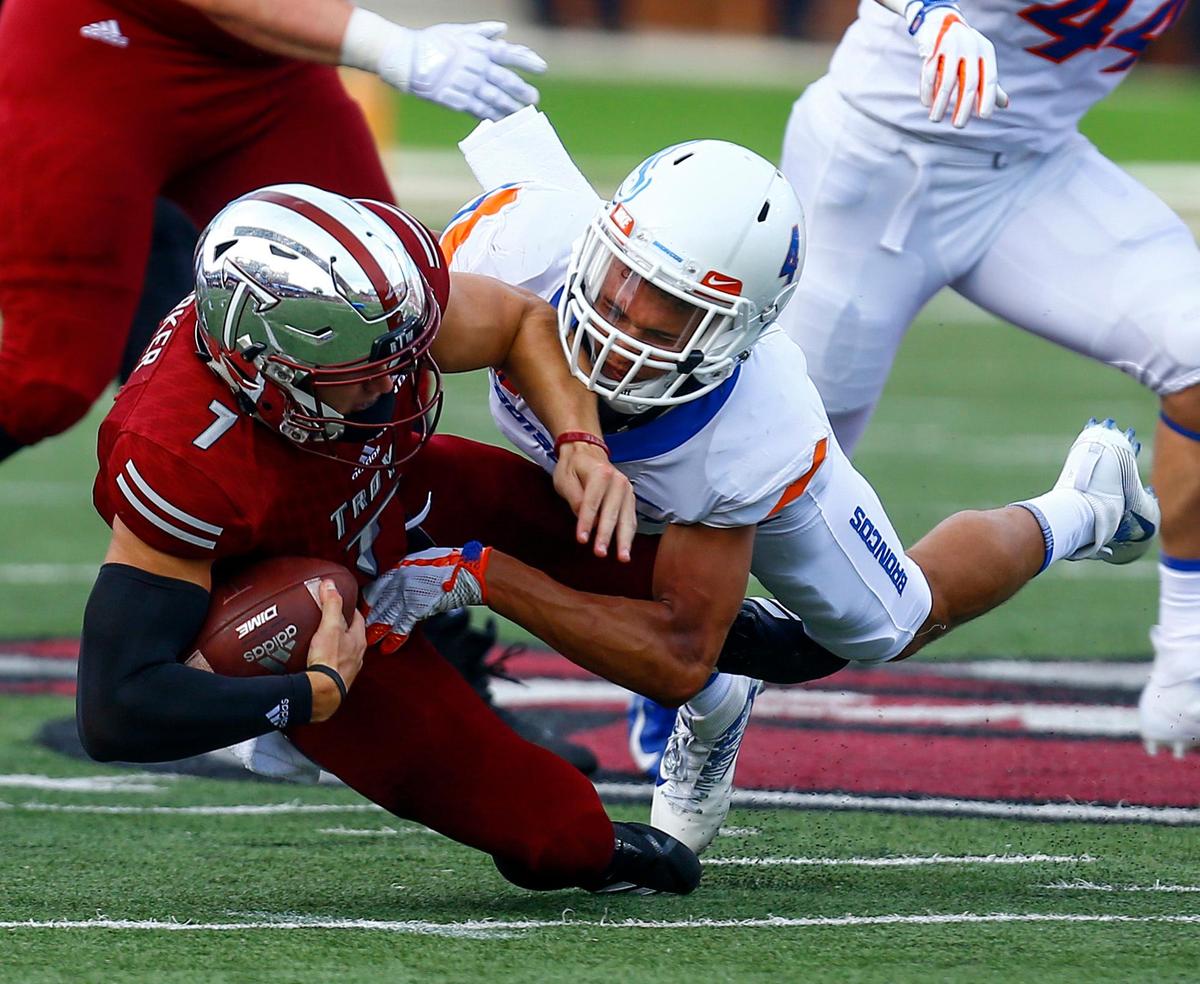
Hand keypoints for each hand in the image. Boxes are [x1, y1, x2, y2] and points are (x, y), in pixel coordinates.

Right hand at [306, 579, 365, 721]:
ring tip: (321, 640)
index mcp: (358, 639)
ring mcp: (348, 668)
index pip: (357, 618)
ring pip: (344, 651)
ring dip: (335, 644)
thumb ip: (331, 605)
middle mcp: (357, 655)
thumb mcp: (330, 626)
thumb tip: (330, 585)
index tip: (342, 602)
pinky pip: (334, 665)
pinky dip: (327, 660)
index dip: (349, 608)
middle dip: (342, 627)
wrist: (323, 692)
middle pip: (351, 635)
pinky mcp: (336, 679)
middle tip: (329, 620)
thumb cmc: (329, 661)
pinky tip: (317, 660)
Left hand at [363, 543, 490, 652]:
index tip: (363, 608)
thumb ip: (407, 567)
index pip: (376, 587)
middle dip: (369, 617)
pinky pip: (403, 626)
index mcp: (399, 568)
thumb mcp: (421, 557)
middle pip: (379, 603)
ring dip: (377, 629)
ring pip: (387, 616)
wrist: (465, 572)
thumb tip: (401, 573)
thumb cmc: (447, 562)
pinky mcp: (418, 608)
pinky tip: (387, 647)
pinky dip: (395, 638)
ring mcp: (408, 596)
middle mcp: (399, 582)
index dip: (368, 600)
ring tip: (369, 640)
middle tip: (359, 628)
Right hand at [380, 21, 546, 120]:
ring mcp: (467, 85)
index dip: (528, 61)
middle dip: (523, 90)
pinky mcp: (457, 100)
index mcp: (478, 47)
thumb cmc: (431, 42)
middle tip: (534, 98)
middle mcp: (476, 66)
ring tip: (522, 113)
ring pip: (496, 99)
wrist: (407, 59)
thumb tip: (503, 30)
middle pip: (506, 80)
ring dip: (511, 107)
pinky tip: (502, 120)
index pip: (509, 54)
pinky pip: (479, 110)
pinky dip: (492, 116)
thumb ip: (482, 32)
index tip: (542, 68)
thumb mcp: (458, 31)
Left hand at [553, 442, 635, 561]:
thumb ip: (574, 497)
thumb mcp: (565, 478)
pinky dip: (629, 535)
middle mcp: (618, 481)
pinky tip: (626, 550)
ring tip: (622, 558)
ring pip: (626, 518)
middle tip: (600, 553)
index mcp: (600, 473)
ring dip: (624, 540)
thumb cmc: (573, 467)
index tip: (581, 540)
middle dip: (606, 535)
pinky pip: (630, 519)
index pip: (592, 502)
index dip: (586, 522)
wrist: (587, 452)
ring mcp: (627, 490)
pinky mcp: (629, 499)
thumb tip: (585, 518)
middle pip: (611, 512)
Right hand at [906, 2, 1009, 127]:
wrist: (944, 21)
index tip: (984, 117)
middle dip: (963, 107)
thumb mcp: (980, 61)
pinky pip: (929, 75)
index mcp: (986, 51)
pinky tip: (927, 104)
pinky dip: (927, 92)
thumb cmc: (966, 50)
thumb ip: (990, 83)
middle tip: (958, 126)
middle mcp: (972, 47)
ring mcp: (952, 46)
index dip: (988, 98)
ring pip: (947, 82)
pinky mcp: (933, 48)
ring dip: (941, 104)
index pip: (990, 79)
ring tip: (936, 119)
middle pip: (969, 83)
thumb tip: (1004, 105)